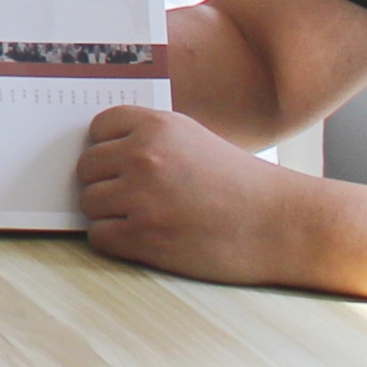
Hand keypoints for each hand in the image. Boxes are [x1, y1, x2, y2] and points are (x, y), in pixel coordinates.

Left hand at [79, 105, 315, 284]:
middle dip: (105, 183)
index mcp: (157, 127)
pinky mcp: (144, 236)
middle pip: (86, 167)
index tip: (122, 162)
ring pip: (89, 203)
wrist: (280, 224)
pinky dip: (114, 240)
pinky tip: (142, 239)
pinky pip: (99, 236)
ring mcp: (142, 197)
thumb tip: (101, 149)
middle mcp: (144, 156)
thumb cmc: (241, 184)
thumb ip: (151, 139)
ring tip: (144, 219)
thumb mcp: (195, 140)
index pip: (98, 127)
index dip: (107, 147)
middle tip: (135, 197)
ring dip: (109, 214)